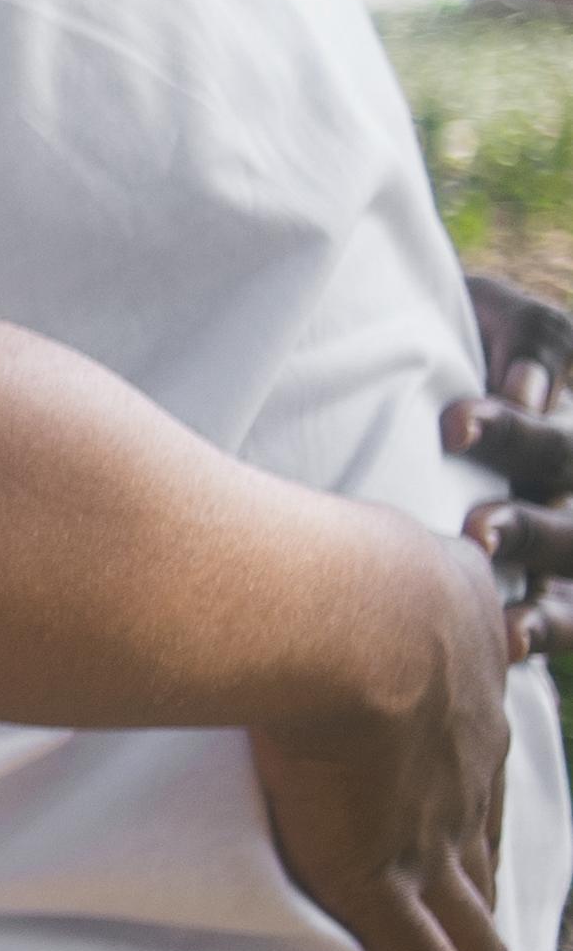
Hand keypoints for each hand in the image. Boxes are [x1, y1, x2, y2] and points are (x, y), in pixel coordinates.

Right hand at [247, 533, 554, 950]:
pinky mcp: (384, 887)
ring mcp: (430, 845)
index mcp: (453, 710)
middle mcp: (462, 788)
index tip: (474, 875)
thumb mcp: (377, 553)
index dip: (470, 841)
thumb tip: (338, 554)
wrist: (335, 610)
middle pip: (489, 884)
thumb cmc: (329, 562)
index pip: (467, 794)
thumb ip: (365, 568)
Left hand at [446, 268, 572, 632]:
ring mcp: (558, 534)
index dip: (512, 431)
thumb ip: (524, 334)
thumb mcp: (486, 312)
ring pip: (572, 561)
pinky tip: (508, 638)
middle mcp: (562, 481)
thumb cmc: (442, 336)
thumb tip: (532, 388)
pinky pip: (568, 613)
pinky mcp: (544, 582)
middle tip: (477, 530)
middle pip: (566, 496)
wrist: (395, 370)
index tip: (453, 424)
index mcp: (553, 426)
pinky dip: (548, 627)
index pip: (553, 437)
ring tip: (500, 603)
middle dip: (531, 522)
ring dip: (543, 581)